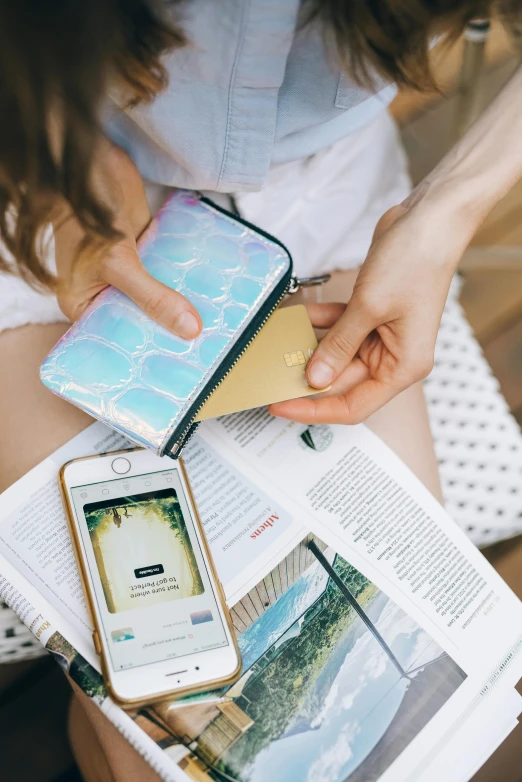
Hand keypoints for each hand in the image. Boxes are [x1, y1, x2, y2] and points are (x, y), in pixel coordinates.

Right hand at [53, 143, 201, 338]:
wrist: (94, 167)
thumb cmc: (86, 217)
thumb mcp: (118, 265)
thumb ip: (153, 297)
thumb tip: (189, 329)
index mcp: (84, 305)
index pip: (115, 340)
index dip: (142, 354)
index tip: (174, 369)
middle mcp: (104, 294)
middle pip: (141, 322)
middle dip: (168, 332)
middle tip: (201, 353)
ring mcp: (127, 274)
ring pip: (158, 300)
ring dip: (180, 309)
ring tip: (211, 332)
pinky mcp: (144, 255)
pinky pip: (167, 276)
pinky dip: (183, 284)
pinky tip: (207, 297)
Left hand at [270, 198, 472, 424]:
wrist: (430, 219)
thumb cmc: (415, 261)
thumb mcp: (369, 307)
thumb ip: (339, 346)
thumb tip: (315, 378)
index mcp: (403, 367)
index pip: (353, 405)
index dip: (315, 411)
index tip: (282, 405)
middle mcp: (394, 356)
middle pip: (341, 382)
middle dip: (307, 377)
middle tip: (270, 375)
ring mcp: (382, 335)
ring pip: (336, 355)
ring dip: (309, 348)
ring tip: (277, 348)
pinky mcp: (371, 314)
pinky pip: (338, 328)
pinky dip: (318, 322)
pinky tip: (297, 317)